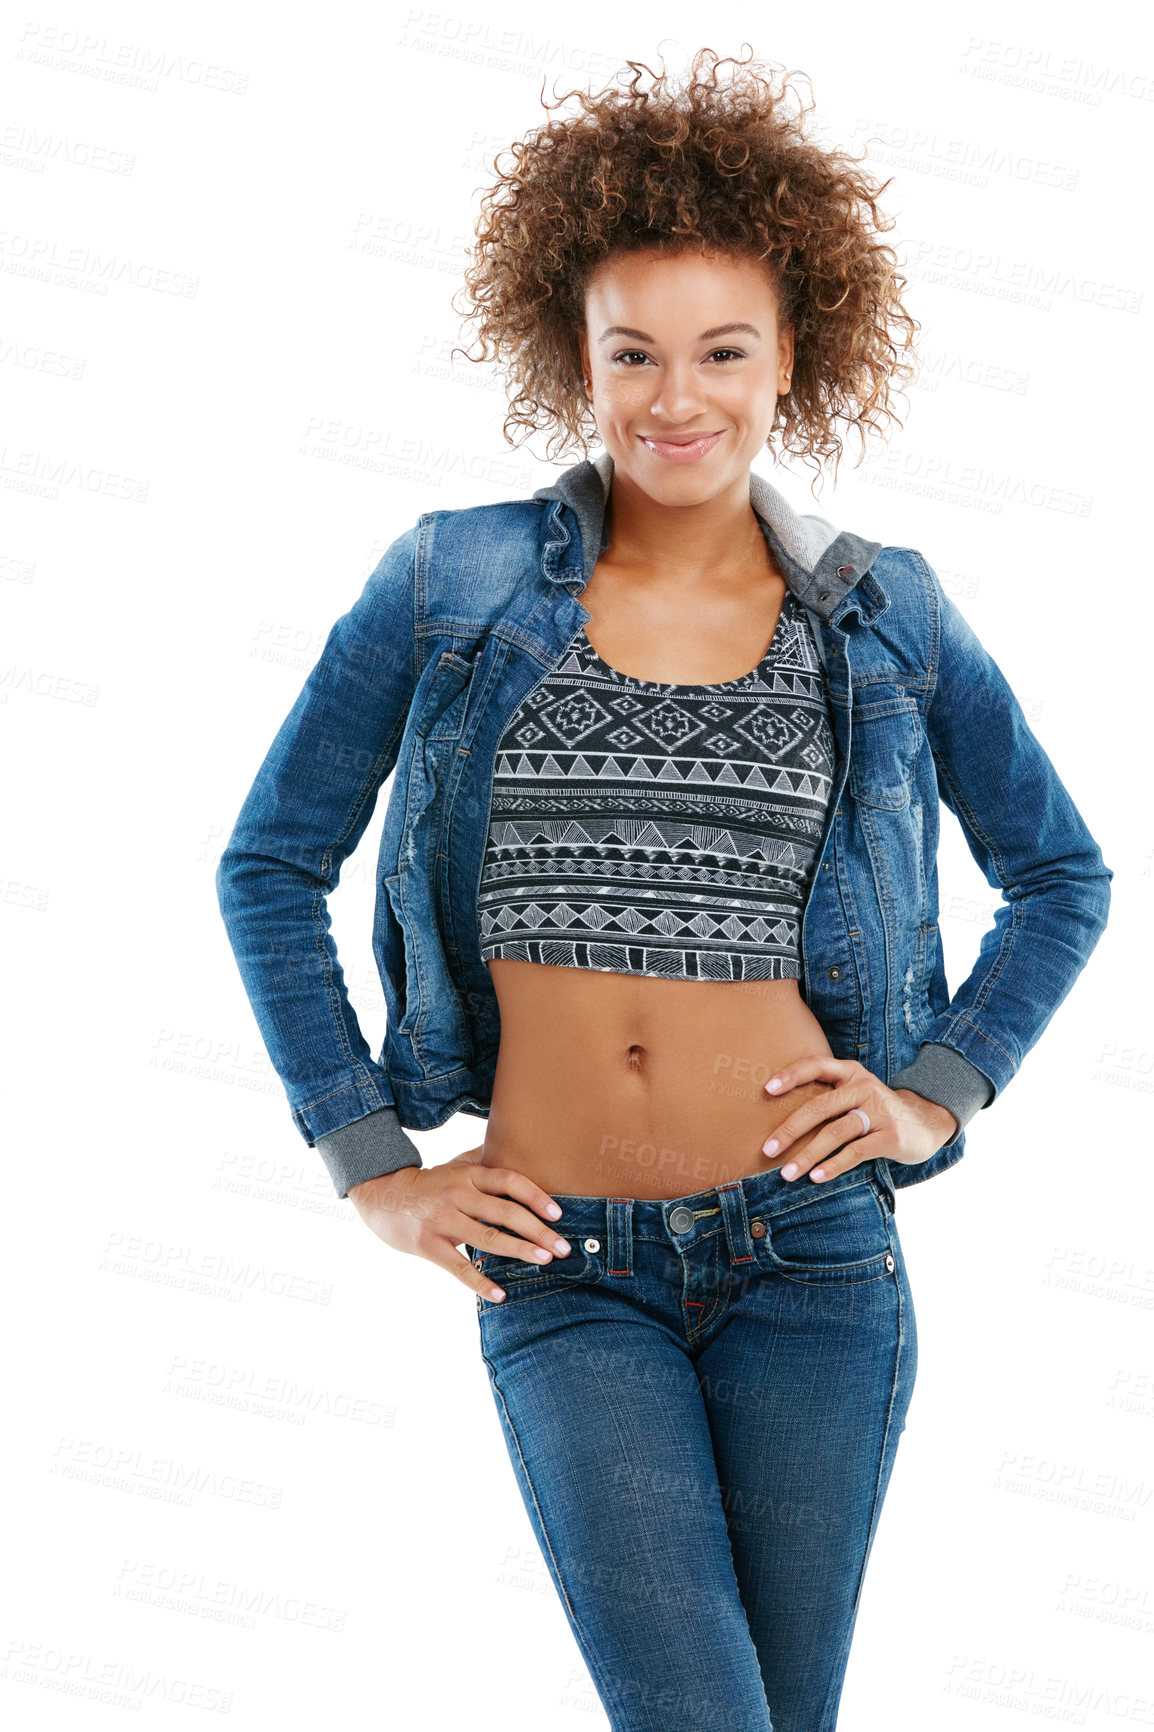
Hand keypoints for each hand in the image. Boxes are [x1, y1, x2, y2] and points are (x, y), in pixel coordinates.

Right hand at [347, 1145, 571, 1303]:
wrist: (381, 1195)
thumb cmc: (430, 1183)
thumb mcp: (455, 1166)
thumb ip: (485, 1160)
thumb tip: (519, 1146)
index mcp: (468, 1175)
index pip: (509, 1181)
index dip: (536, 1196)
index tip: (558, 1214)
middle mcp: (458, 1195)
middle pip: (505, 1212)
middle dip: (538, 1230)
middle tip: (563, 1247)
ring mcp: (442, 1220)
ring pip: (487, 1238)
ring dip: (519, 1250)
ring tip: (544, 1261)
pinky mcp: (427, 1245)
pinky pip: (458, 1268)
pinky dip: (481, 1282)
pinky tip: (500, 1294)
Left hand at [759, 1056, 958, 1183]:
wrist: (926, 1122)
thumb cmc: (876, 1109)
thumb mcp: (855, 1094)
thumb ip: (827, 1097)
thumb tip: (777, 1118)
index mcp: (850, 1073)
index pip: (817, 1066)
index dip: (791, 1075)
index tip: (767, 1090)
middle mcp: (863, 1087)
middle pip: (820, 1106)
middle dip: (790, 1129)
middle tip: (768, 1149)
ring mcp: (879, 1111)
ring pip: (835, 1132)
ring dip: (807, 1155)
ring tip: (787, 1173)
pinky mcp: (890, 1136)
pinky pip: (855, 1152)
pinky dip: (833, 1165)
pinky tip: (816, 1177)